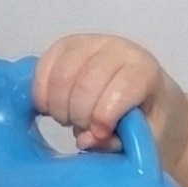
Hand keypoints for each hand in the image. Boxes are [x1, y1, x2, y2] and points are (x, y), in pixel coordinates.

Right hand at [34, 33, 179, 152]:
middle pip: (88, 82)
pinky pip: (45, 65)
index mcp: (145, 72)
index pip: (123, 87)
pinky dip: (41, 91)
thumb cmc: (146, 121)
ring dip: (58, 105)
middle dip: (79, 114)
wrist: (144, 98)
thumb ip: (119, 143)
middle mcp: (119, 50)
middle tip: (81, 130)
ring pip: (63, 73)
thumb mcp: (143, 139)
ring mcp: (91, 43)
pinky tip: (48, 107)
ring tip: (67, 119)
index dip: (106, 115)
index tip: (99, 134)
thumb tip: (86, 140)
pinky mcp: (67, 45)